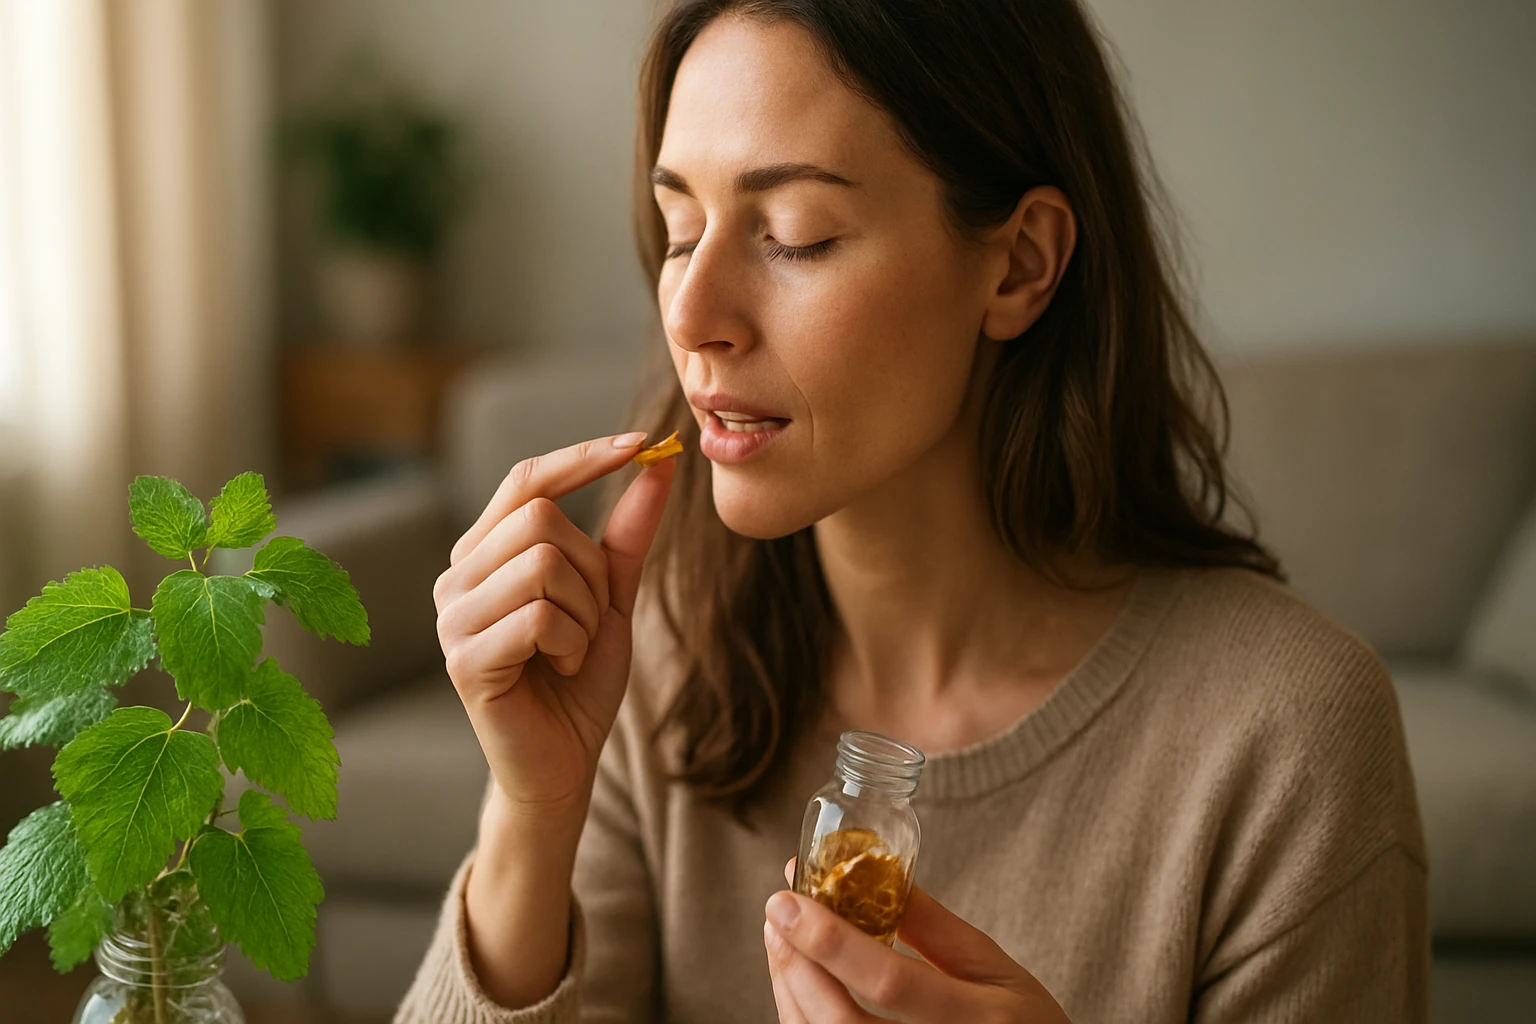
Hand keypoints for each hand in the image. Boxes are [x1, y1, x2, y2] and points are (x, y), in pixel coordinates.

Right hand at [433, 433, 674, 821]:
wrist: (564, 762)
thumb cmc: (579, 678)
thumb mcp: (613, 597)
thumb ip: (627, 533)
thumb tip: (659, 462)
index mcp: (485, 551)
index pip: (527, 479)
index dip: (584, 457)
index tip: (643, 443)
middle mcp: (457, 576)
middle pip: (542, 520)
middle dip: (592, 570)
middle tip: (589, 619)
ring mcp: (452, 618)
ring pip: (544, 566)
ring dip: (585, 612)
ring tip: (572, 648)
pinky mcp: (464, 660)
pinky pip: (539, 617)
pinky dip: (572, 643)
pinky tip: (561, 668)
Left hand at [764, 859, 1070, 1023]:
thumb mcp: (995, 970)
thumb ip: (934, 926)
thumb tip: (871, 871)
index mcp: (980, 1020)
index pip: (890, 981)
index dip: (829, 941)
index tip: (787, 899)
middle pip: (840, 1023)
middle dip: (796, 965)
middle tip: (776, 915)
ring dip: (790, 990)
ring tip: (782, 941)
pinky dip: (802, 1017)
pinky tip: (799, 983)